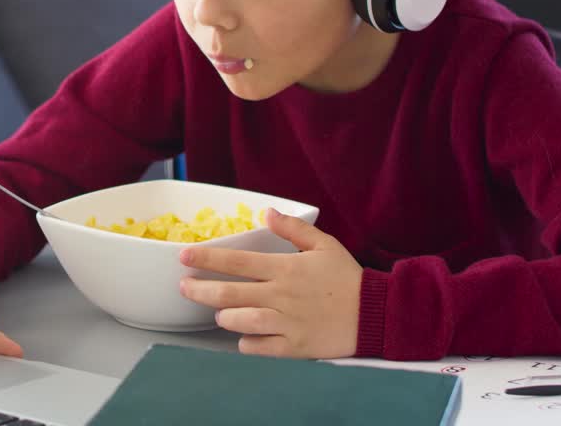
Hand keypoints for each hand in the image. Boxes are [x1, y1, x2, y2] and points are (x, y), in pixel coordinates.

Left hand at [178, 208, 361, 358]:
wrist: (376, 314)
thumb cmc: (348, 278)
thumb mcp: (325, 245)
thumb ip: (293, 229)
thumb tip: (266, 212)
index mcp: (286, 268)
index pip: (237, 261)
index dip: (206, 258)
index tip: (183, 256)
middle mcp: (282, 295)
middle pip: (228, 293)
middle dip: (199, 290)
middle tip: (184, 287)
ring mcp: (287, 323)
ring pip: (239, 321)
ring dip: (224, 316)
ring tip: (220, 312)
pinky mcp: (294, 347)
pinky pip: (258, 348)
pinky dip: (246, 343)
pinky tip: (244, 335)